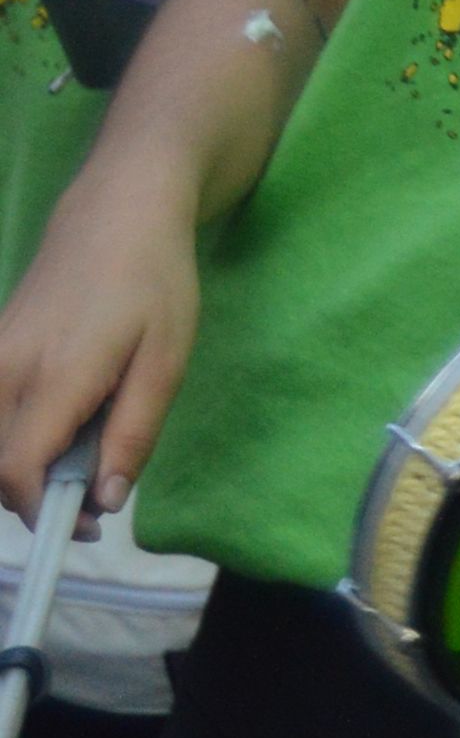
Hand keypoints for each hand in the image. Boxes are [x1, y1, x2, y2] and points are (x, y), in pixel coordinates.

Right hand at [0, 177, 201, 519]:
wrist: (114, 215)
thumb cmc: (153, 283)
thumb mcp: (166, 362)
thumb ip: (134, 434)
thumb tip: (107, 500)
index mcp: (54, 376)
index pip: (16, 471)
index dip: (43, 511)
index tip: (86, 522)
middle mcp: (4, 371)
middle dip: (33, 497)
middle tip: (93, 496)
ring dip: (23, 470)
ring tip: (83, 461)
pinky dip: (18, 438)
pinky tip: (65, 427)